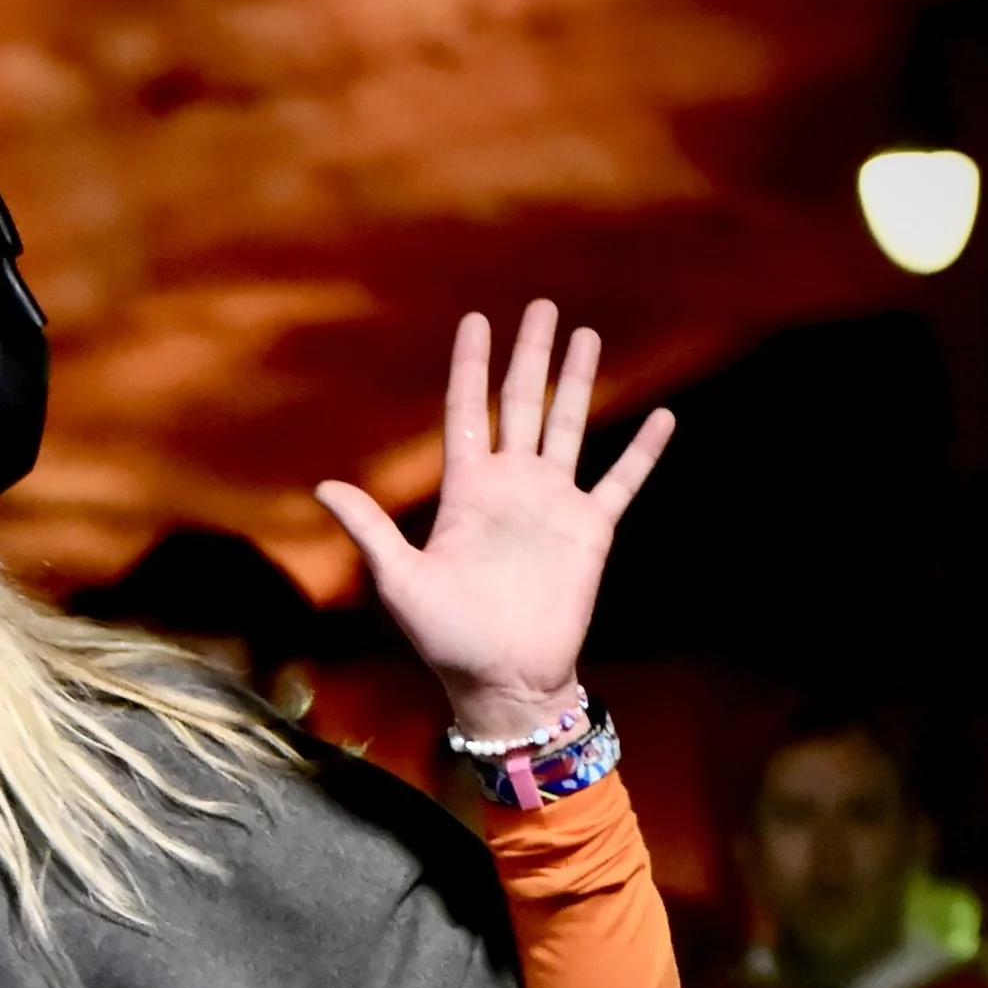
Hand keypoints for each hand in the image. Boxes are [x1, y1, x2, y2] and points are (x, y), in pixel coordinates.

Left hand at [315, 305, 673, 742]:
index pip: (468, 413)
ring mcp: (553, 504)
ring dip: (577, 381)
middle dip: (529, 356)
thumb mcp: (400, 580)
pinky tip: (664, 417)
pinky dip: (644, 451)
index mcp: (466, 492)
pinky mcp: (589, 530)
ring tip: (586, 334)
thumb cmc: (447, 638)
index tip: (476, 321)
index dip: (471, 368)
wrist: (502, 680)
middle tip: (540, 306)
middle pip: (521, 405)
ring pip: (569, 425)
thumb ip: (370, 528)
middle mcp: (511, 487)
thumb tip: (323, 488)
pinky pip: (622, 481)